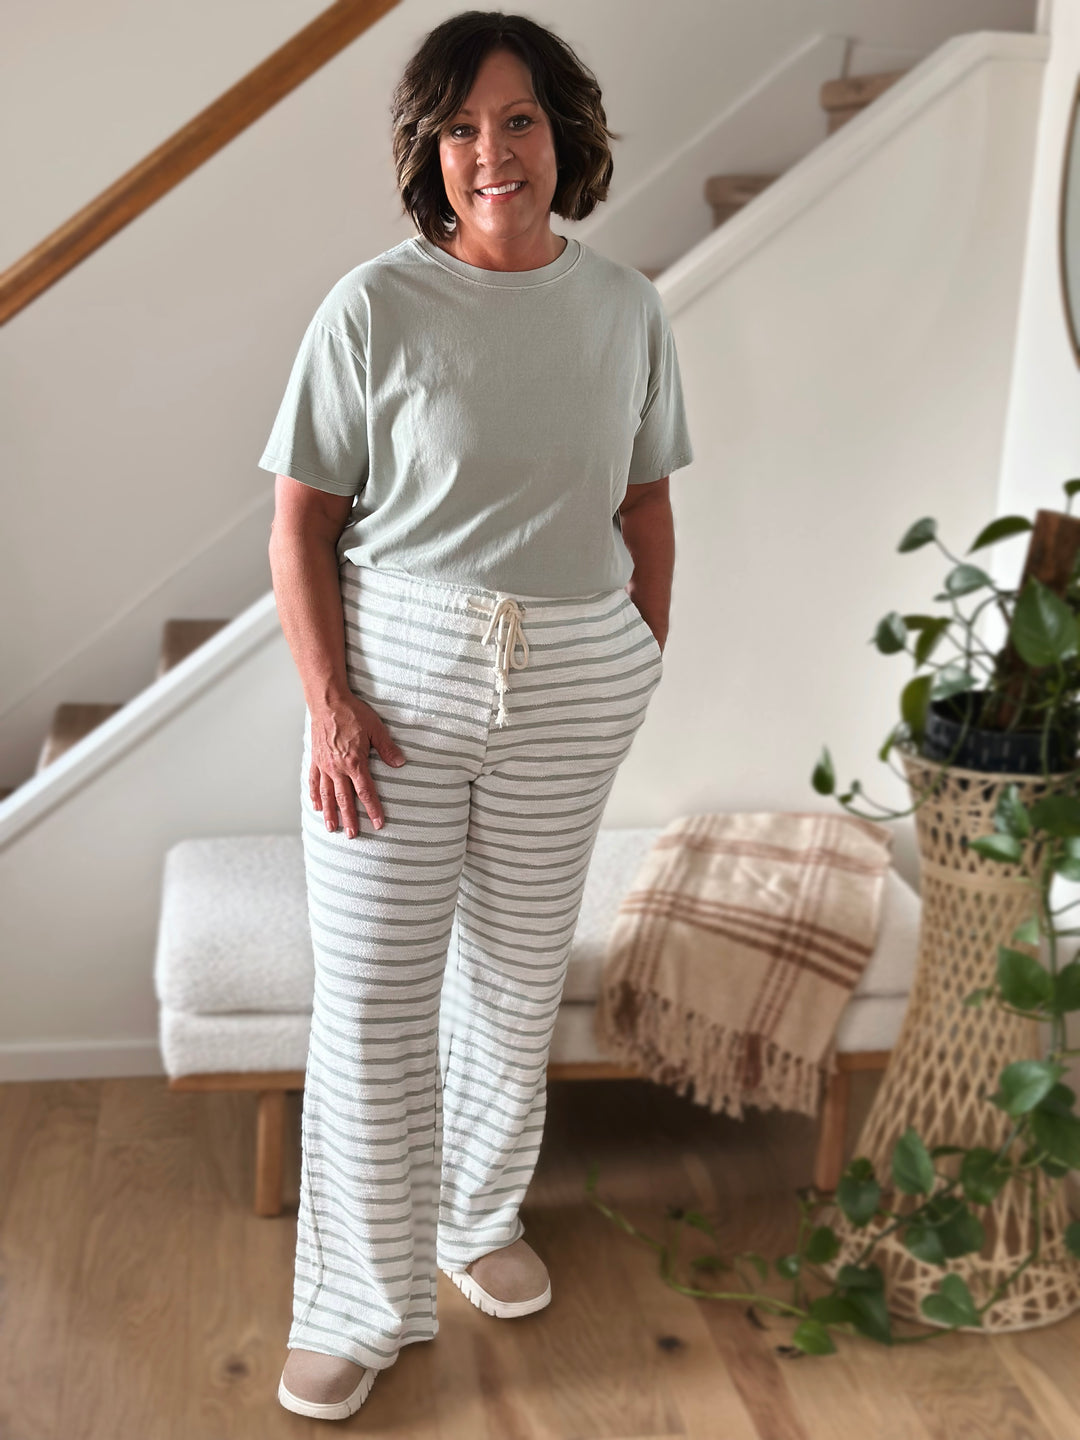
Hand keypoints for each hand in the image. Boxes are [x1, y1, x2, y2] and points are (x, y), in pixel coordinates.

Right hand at [308, 695, 406, 836]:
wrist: (327, 701)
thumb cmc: (353, 713)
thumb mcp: (376, 728)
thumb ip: (388, 748)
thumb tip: (400, 763)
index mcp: (354, 762)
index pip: (366, 791)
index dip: (373, 809)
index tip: (378, 823)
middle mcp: (337, 768)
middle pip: (344, 799)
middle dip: (350, 819)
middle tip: (353, 836)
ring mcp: (324, 764)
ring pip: (327, 794)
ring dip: (330, 813)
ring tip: (332, 829)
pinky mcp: (315, 759)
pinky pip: (313, 781)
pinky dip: (314, 795)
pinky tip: (316, 806)